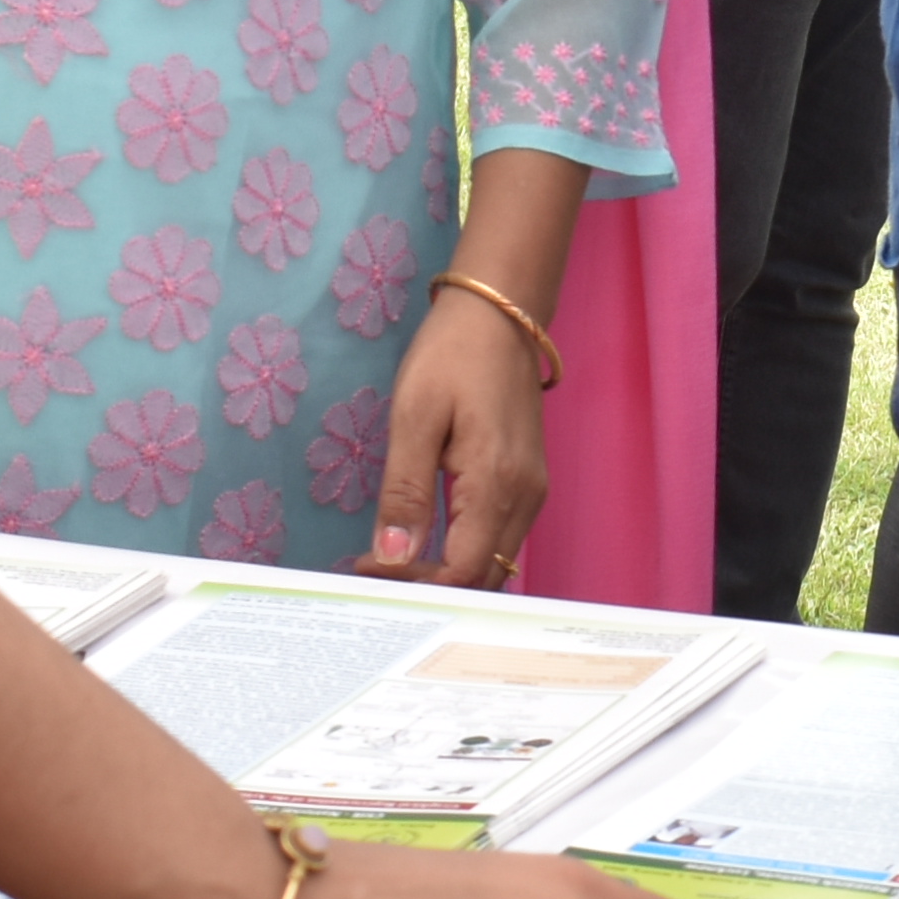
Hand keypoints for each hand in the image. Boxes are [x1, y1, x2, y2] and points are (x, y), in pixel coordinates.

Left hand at [358, 278, 554, 585]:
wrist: (499, 313)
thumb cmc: (452, 355)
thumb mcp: (415, 418)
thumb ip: (405, 493)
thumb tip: (392, 557)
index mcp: (496, 485)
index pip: (459, 571)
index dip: (412, 582)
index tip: (365, 566)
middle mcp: (525, 499)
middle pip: (482, 578)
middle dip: (429, 586)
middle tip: (373, 569)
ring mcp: (532, 492)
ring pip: (494, 562)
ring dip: (447, 573)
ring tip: (393, 558)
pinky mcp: (529, 482)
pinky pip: (500, 538)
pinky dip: (465, 552)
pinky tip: (428, 540)